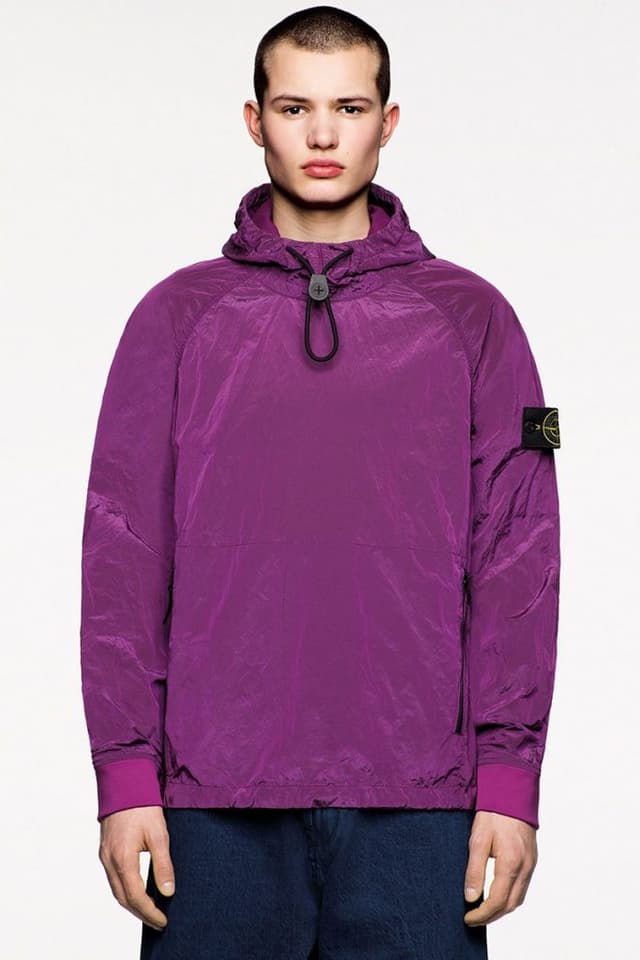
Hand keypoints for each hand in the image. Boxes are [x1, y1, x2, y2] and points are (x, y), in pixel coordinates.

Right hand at [98, 805, 174, 932]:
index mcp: (123, 858)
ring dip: (132, 904)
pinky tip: (137, 891)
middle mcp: (109, 861)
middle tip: (158, 922)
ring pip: (116, 890)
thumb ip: (163, 865)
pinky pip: (113, 879)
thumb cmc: (142, 806)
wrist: (124, 782)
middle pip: (123, 898)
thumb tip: (168, 892)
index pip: (135, 896)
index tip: (163, 921)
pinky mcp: (105, 850)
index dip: (149, 912)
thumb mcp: (159, 834)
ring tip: (150, 911)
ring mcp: (105, 856)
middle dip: (141, 913)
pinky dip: (125, 891)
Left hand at [463, 810, 537, 924]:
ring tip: (483, 909)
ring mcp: (531, 864)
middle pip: (510, 905)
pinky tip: (497, 893)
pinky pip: (523, 886)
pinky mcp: (532, 859)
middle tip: (473, 918)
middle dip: (492, 916)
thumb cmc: (494, 813)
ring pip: (518, 897)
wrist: (513, 792)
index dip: (482, 915)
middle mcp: (525, 867)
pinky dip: (510, 896)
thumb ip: (474, 870)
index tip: (467, 918)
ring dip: (502, 908)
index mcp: (511, 864)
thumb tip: (470, 897)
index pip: (497, 902)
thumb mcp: (478, 839)